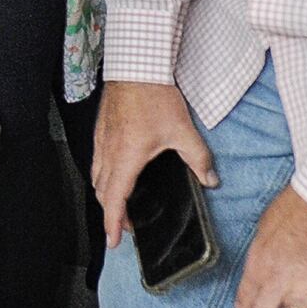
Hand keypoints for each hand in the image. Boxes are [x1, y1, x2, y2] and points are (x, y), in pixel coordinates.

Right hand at [92, 79, 217, 248]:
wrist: (136, 65)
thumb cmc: (154, 95)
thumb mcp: (183, 131)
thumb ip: (199, 159)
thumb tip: (210, 180)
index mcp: (127, 158)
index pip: (115, 199)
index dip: (112, 224)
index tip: (113, 242)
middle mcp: (109, 152)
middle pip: (102, 192)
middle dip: (111, 213)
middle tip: (126, 225)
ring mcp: (102, 140)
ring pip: (96, 177)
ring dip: (106, 194)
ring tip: (121, 202)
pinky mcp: (101, 129)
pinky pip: (96, 160)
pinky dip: (103, 175)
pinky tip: (116, 172)